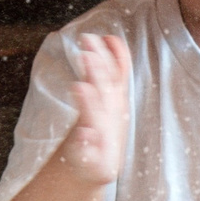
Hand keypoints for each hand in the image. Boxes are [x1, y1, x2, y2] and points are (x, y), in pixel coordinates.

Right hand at [54, 33, 130, 184]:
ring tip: (90, 39)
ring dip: (103, 56)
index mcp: (103, 131)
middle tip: (84, 52)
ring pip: (113, 76)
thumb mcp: (83, 161)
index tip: (78, 87)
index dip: (89, 101)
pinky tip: (110, 38)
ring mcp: (117, 102)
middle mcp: (113, 114)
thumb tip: (85, 133)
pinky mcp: (118, 95)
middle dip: (95, 70)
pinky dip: (119, 55)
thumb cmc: (89, 160)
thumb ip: (83, 149)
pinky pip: (121, 71)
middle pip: (105, 89)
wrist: (101, 162)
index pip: (96, 113)